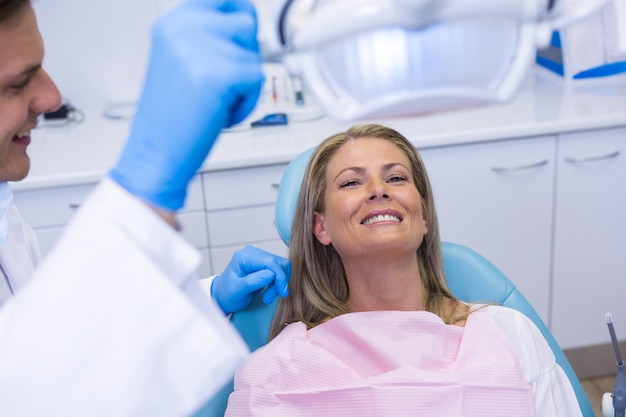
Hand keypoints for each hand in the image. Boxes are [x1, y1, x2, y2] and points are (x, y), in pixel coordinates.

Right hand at [110, 0, 262, 210]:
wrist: (156, 153)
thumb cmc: (171, 117)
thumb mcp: (181, 61)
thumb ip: (209, 38)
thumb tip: (247, 21)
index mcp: (172, 21)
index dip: (239, 16)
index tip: (240, 37)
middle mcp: (184, 27)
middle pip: (246, 21)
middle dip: (244, 54)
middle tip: (220, 83)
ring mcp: (201, 47)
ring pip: (255, 54)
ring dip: (245, 82)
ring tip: (215, 100)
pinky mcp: (220, 72)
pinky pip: (257, 79)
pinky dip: (247, 102)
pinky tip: (220, 112)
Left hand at [211, 246, 290, 313]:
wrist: (222, 295)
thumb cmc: (227, 294)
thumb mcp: (237, 291)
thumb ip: (253, 282)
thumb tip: (271, 275)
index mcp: (244, 256)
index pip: (270, 262)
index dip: (280, 277)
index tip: (281, 292)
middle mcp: (254, 253)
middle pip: (278, 263)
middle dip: (279, 281)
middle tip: (268, 297)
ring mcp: (260, 257)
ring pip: (282, 266)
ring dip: (279, 282)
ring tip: (268, 295)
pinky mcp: (265, 263)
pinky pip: (280, 269)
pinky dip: (279, 281)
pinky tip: (270, 290)